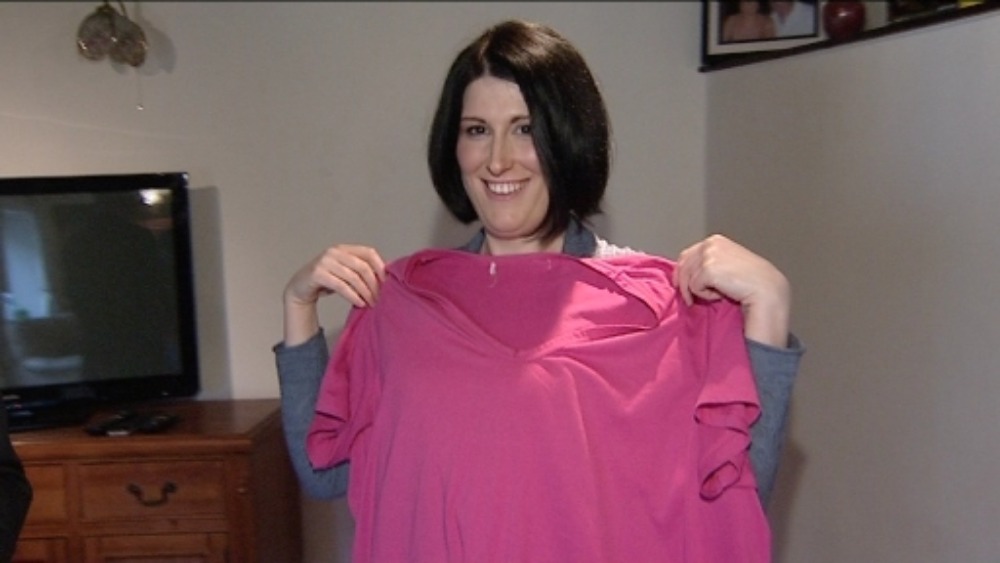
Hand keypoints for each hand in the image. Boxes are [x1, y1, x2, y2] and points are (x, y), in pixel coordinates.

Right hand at [285, 244, 385, 308]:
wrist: (300, 288)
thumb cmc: (326, 280)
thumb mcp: (345, 273)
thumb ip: (360, 271)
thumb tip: (385, 278)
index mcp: (344, 249)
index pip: (369, 252)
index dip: (380, 266)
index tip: (387, 282)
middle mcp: (335, 252)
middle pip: (363, 266)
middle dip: (374, 284)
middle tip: (380, 298)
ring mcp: (325, 261)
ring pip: (353, 277)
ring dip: (365, 292)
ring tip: (371, 303)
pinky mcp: (318, 273)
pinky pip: (341, 286)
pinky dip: (353, 296)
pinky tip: (360, 303)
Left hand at [674, 234, 790, 346]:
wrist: (767, 289)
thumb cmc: (752, 282)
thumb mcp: (729, 264)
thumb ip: (711, 263)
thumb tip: (689, 275)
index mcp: (716, 240)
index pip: (687, 255)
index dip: (682, 273)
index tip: (681, 286)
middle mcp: (711, 244)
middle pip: (682, 266)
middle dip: (684, 285)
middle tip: (690, 300)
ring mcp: (709, 255)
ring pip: (687, 279)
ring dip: (700, 291)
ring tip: (718, 294)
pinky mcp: (708, 268)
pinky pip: (694, 288)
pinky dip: (706, 295)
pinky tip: (722, 294)